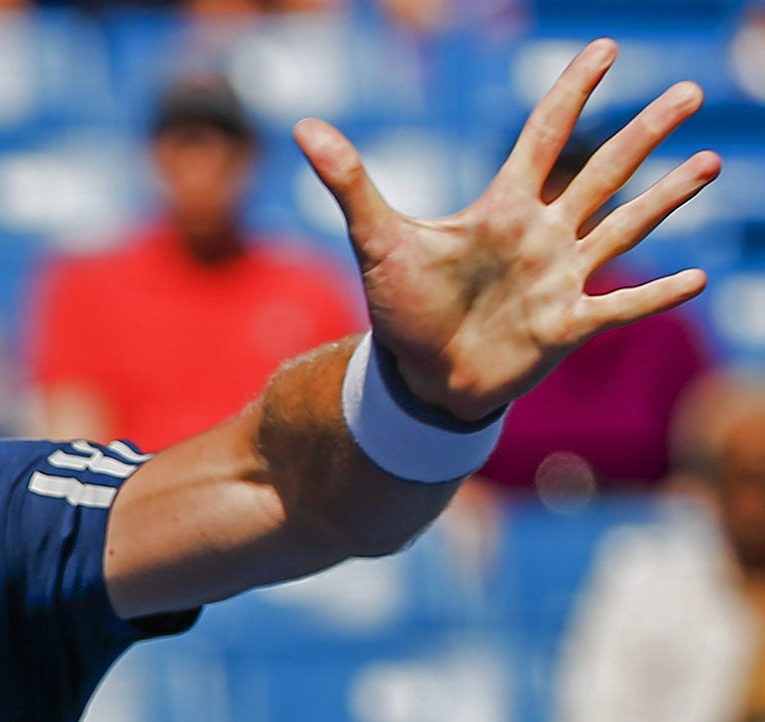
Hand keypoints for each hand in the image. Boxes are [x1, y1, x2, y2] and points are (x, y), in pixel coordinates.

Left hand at [296, 38, 719, 420]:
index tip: (603, 48)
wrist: (415, 380)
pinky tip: (697, 279)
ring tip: (711, 161)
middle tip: (688, 91)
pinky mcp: (567, 326)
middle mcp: (543, 235)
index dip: (571, 92)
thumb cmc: (401, 308)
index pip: (543, 136)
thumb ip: (350, 183)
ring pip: (624, 227)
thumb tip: (304, 126)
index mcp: (503, 208)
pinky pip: (621, 307)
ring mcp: (561, 279)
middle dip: (643, 134)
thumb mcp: (375, 240)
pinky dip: (656, 295)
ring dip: (668, 197)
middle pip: (602, 171)